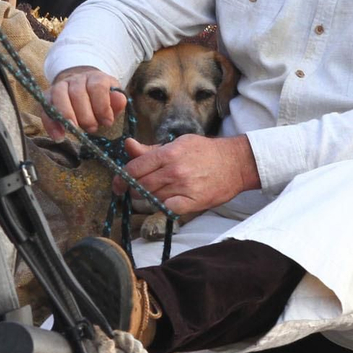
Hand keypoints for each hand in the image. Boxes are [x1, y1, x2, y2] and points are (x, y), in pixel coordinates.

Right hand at [46, 66, 125, 139]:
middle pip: (77, 93)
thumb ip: (117, 101)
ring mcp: (59, 86)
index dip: (102, 105)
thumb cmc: (100, 98)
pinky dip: (51, 123)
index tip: (108, 122)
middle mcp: (76, 79)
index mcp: (95, 77)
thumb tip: (120, 100)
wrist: (82, 87)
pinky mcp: (48, 97)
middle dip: (85, 114)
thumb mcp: (112, 98)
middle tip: (92, 128)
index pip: (97, 86)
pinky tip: (58, 136)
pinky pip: (46, 108)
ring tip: (73, 129)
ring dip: (66, 115)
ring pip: (59, 96)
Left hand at [113, 134, 260, 216]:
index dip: (122, 177)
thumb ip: (150, 149)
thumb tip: (127, 145)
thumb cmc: (205, 152)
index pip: (135, 168)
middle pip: (140, 186)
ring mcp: (183, 187)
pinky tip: (166, 201)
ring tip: (155, 192)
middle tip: (135, 189)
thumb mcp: (178, 143)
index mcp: (169, 153)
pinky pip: (167, 209)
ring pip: (152, 198)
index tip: (118, 183)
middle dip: (133, 189)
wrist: (234, 163)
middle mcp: (174, 170)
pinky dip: (162, 207)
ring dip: (148, 198)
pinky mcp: (192, 202)